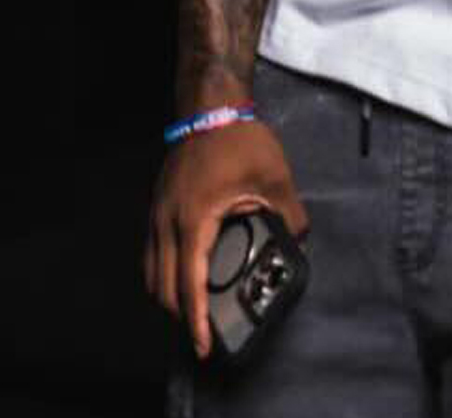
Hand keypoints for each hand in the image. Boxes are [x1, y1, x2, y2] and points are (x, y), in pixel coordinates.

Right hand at [144, 119, 310, 359]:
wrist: (210, 106)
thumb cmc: (239, 139)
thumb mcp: (274, 177)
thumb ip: (289, 215)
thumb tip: (300, 242)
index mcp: (194, 221)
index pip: (188, 285)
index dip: (195, 320)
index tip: (202, 344)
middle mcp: (167, 222)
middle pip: (161, 288)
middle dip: (180, 316)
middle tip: (203, 331)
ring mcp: (157, 213)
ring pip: (151, 272)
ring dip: (168, 296)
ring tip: (193, 310)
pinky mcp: (157, 205)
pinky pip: (152, 252)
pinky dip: (163, 272)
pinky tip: (183, 272)